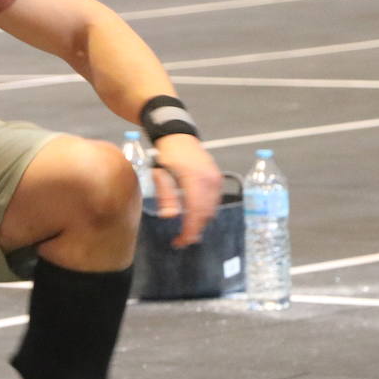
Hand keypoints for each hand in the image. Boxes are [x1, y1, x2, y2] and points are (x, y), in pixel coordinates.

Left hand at [149, 134, 222, 248]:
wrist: (179, 136)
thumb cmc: (167, 155)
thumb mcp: (160, 173)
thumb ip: (165, 195)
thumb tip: (169, 217)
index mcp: (194, 179)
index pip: (195, 212)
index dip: (189, 230)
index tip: (181, 242)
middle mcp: (210, 181)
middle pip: (205, 214)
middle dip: (195, 230)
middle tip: (181, 240)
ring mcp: (216, 180)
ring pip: (212, 210)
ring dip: (201, 223)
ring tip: (187, 231)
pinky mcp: (218, 180)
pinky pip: (215, 202)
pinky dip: (206, 212)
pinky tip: (195, 216)